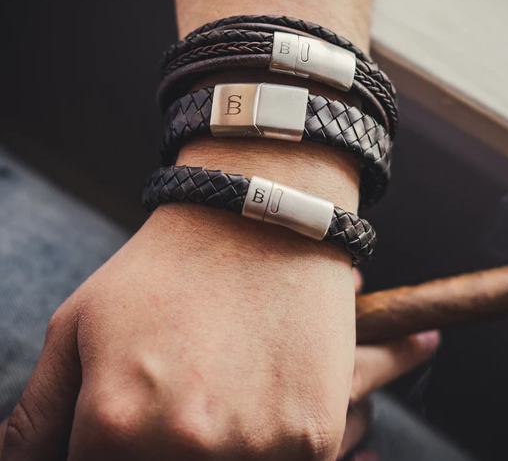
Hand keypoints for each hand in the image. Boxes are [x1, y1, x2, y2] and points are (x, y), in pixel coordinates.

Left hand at [0, 207, 437, 460]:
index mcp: (115, 425)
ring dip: (222, 447)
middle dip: (165, 446)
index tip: (139, 418)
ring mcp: (258, 448)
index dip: (116, 448)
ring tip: (226, 387)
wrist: (261, 225)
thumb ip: (37, 417)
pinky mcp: (313, 438)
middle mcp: (186, 447)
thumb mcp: (79, 326)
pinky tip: (263, 388)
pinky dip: (268, 440)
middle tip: (189, 391)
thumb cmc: (166, 270)